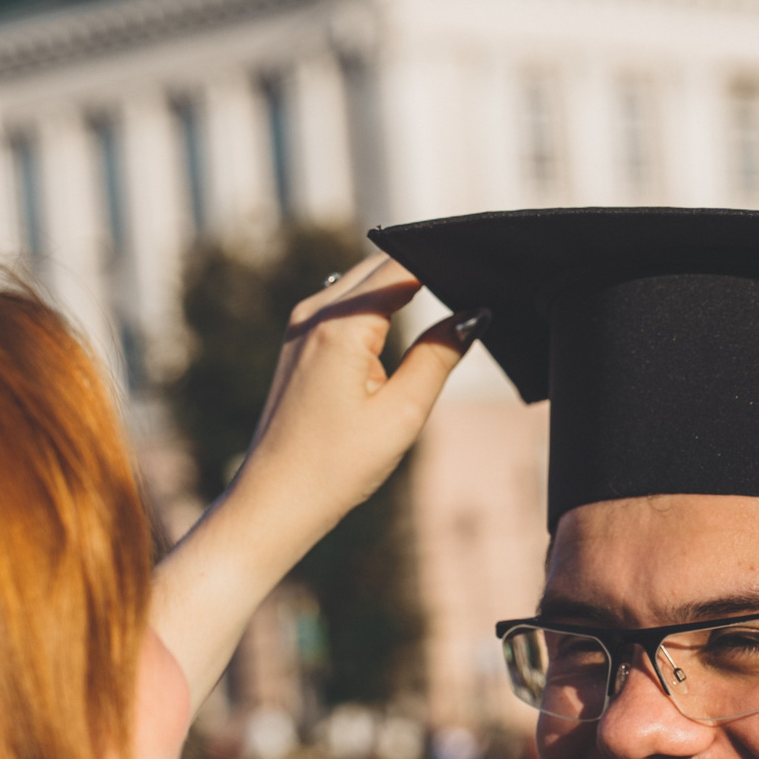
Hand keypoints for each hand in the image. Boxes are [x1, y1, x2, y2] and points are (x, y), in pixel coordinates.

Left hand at [150, 252, 481, 707]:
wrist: (275, 500)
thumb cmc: (336, 466)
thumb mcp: (403, 413)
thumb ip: (439, 356)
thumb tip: (473, 313)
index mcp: (341, 326)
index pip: (403, 266)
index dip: (445, 259)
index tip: (483, 265)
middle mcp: (314, 314)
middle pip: (382, 266)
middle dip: (426, 268)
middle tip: (474, 285)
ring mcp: (301, 325)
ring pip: (363, 282)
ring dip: (401, 287)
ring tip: (447, 303)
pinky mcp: (299, 342)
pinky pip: (347, 304)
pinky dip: (378, 306)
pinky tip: (404, 328)